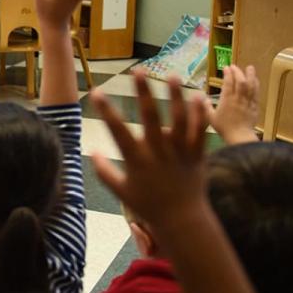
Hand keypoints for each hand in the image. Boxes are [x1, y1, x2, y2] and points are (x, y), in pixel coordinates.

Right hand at [91, 71, 209, 229]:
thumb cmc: (148, 206)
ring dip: (175, 96)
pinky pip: (200, 132)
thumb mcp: (121, 192)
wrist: (182, 221)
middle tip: (139, 71)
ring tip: (172, 75)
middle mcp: (158, 154)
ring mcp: (180, 154)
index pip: (117, 131)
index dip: (106, 110)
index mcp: (137, 161)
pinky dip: (199, 114)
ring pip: (179, 120)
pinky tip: (198, 96)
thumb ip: (104, 171)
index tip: (96, 91)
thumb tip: (91, 151)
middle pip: (151, 118)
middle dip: (144, 92)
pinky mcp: (197, 156)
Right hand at [205, 65, 259, 144]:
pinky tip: (255, 80)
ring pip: (250, 85)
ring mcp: (247, 101)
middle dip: (237, 72)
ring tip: (249, 67)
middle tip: (234, 66)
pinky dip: (256, 85)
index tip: (226, 67)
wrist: (239, 136)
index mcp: (226, 100)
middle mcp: (238, 98)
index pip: (228, 83)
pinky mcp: (255, 106)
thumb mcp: (210, 118)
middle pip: (240, 81)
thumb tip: (203, 98)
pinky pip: (256, 93)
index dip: (228, 74)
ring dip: (250, 75)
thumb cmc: (223, 128)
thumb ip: (205, 107)